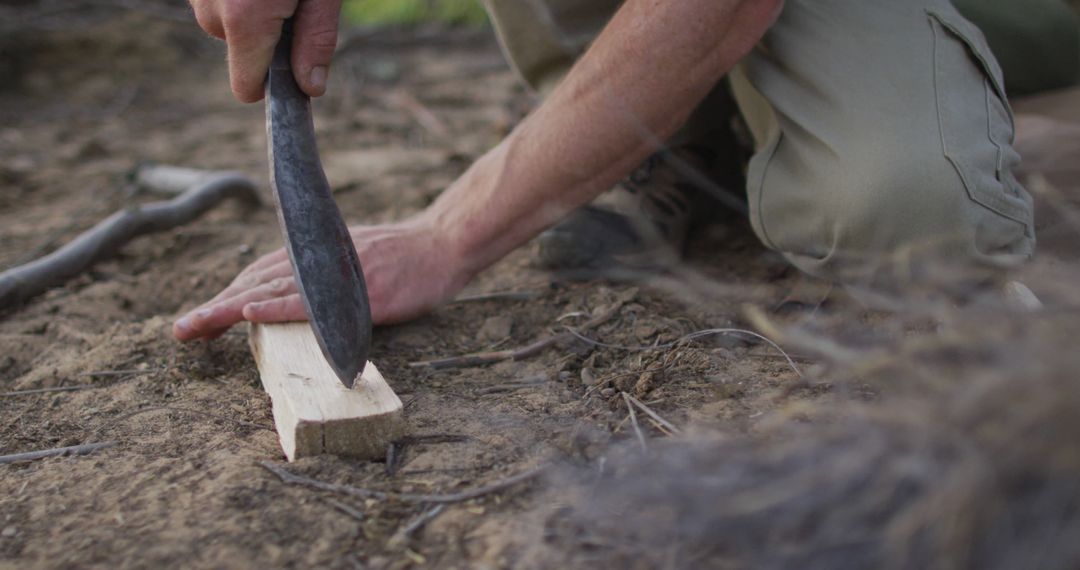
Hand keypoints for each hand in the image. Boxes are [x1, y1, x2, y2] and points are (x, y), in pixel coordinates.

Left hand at [172, 219, 473, 340]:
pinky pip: (311, 301)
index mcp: (314, 253)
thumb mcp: (352, 257)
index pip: (258, 274)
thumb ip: (322, 272)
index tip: (200, 318)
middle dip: (215, 307)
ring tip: (195, 327)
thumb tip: (291, 292)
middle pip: (254, 282)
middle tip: (181, 330)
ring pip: (271, 291)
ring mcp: (335, 276)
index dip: (226, 296)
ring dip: (228, 310)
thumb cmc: (404, 256)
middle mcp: (318, 260)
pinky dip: (278, 307)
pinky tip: (248, 312)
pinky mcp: (357, 293)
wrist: (442, 244)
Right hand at [189, 0, 342, 101]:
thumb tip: (311, 88)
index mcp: (244, 18)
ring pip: (226, 24)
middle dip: (268, 34)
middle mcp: (210, 10)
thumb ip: (316, 40)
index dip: (274, 83)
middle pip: (240, 52)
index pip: (246, 88)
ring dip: (251, 10)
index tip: (295, 68)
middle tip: (293, 1)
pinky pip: (217, 1)